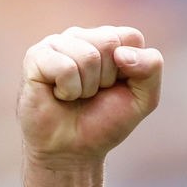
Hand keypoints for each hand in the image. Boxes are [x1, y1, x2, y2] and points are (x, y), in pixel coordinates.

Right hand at [18, 25, 162, 167]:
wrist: (73, 149)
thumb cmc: (106, 120)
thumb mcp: (144, 98)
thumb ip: (151, 68)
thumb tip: (122, 53)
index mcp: (110, 41)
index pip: (131, 37)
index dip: (131, 68)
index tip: (117, 86)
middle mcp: (83, 37)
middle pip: (110, 42)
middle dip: (108, 78)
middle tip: (94, 93)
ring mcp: (57, 43)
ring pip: (88, 56)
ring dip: (87, 87)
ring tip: (77, 95)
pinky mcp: (36, 56)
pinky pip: (65, 67)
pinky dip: (68, 90)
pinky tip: (59, 95)